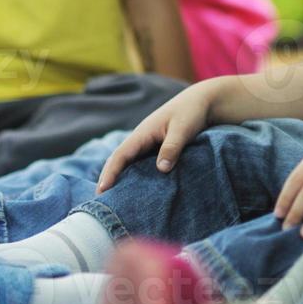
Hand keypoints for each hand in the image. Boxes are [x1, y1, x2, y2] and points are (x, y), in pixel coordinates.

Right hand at [97, 83, 214, 190]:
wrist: (203, 101)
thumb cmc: (191, 112)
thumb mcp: (183, 129)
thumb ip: (171, 148)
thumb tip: (161, 170)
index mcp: (143, 133)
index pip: (120, 155)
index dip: (110, 173)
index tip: (102, 190)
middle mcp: (141, 139)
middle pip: (119, 160)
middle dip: (108, 178)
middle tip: (100, 202)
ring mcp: (148, 144)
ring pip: (129, 163)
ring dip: (119, 178)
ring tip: (113, 200)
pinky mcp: (157, 148)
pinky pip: (141, 164)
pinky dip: (134, 176)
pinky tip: (135, 189)